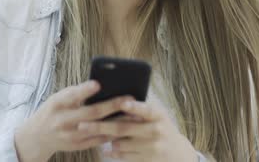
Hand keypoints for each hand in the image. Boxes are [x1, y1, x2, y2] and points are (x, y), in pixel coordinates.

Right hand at [14, 80, 132, 161]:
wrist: (36, 137)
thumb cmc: (53, 111)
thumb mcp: (58, 98)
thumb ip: (76, 93)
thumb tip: (102, 86)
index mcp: (57, 104)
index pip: (71, 96)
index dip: (84, 90)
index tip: (98, 83)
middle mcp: (62, 121)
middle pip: (90, 113)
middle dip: (111, 105)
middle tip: (129, 98)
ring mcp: (70, 135)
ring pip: (97, 128)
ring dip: (117, 121)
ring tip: (133, 114)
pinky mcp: (77, 146)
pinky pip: (98, 140)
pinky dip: (112, 133)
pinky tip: (125, 126)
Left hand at [77, 100, 197, 161]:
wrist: (176, 152)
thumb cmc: (160, 127)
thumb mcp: (157, 115)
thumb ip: (141, 109)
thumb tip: (117, 102)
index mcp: (158, 115)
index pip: (146, 109)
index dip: (135, 107)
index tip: (123, 103)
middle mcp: (156, 130)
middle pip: (124, 128)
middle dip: (101, 126)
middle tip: (83, 125)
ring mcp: (151, 147)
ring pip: (120, 143)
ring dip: (107, 139)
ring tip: (96, 133)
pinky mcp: (146, 159)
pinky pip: (123, 156)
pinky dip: (113, 152)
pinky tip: (107, 148)